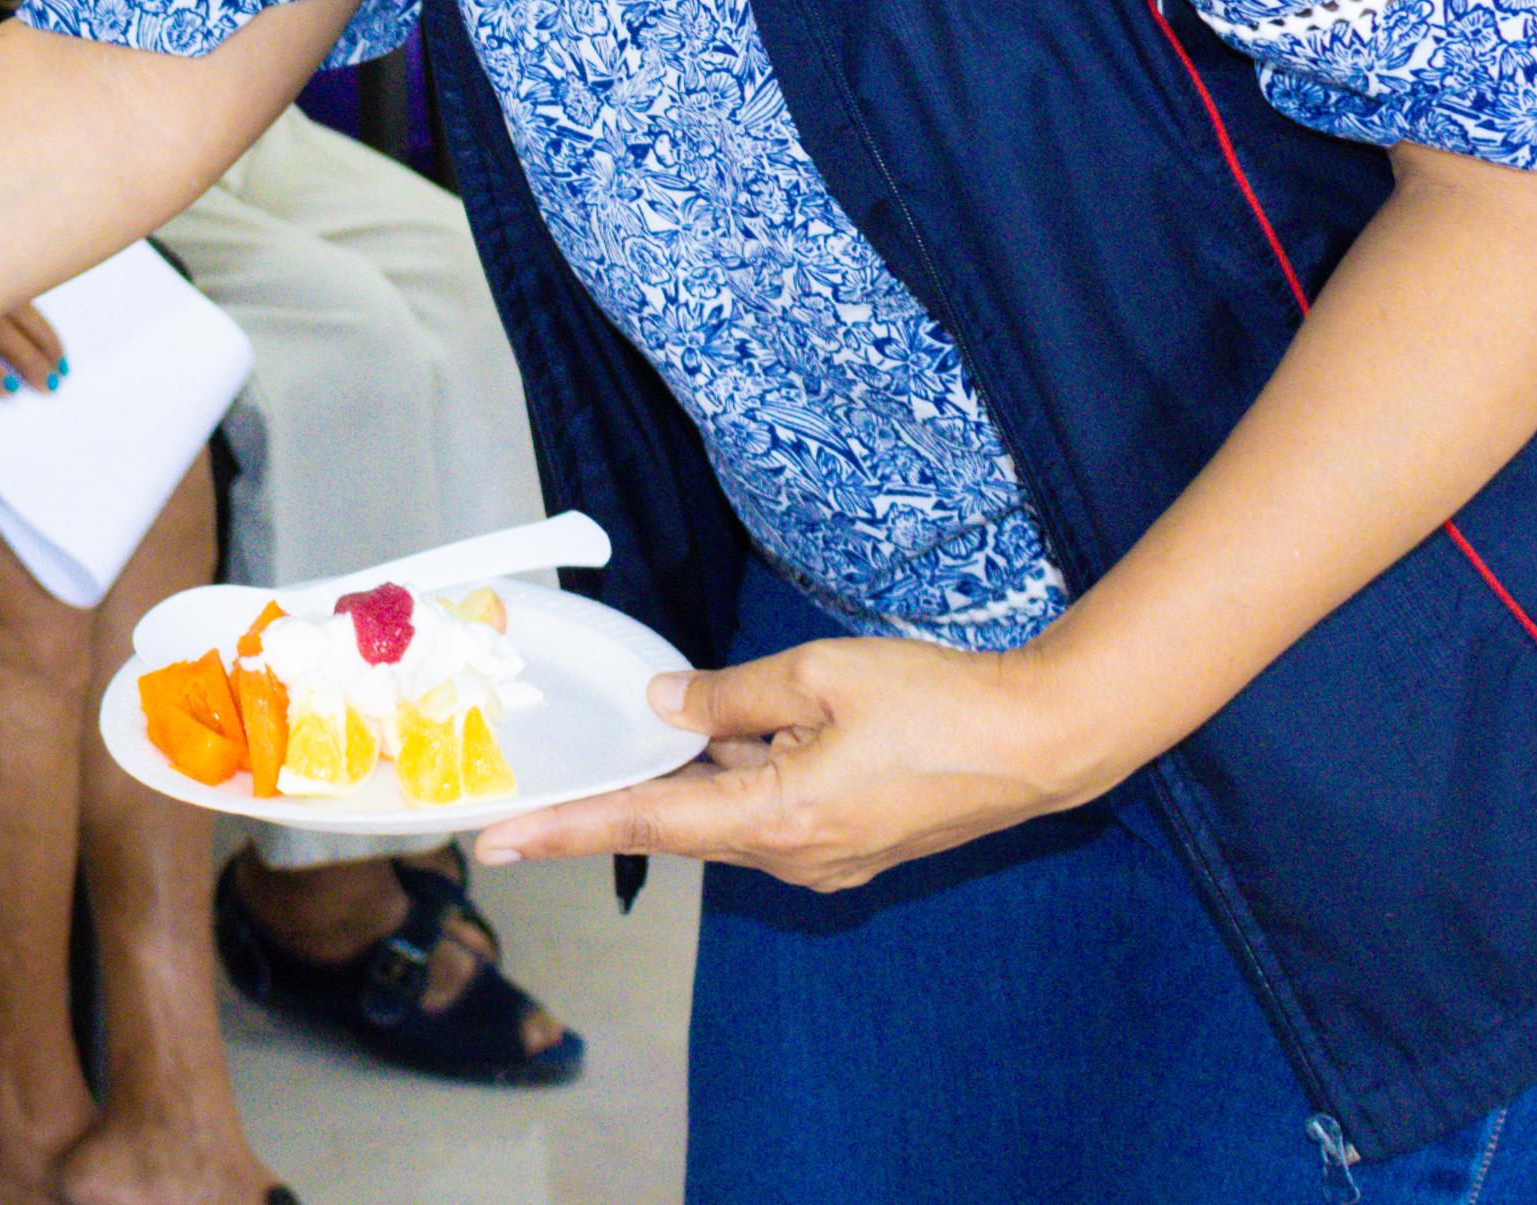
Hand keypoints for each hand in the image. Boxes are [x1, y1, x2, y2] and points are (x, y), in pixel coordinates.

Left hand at [470, 631, 1105, 892]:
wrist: (1041, 744)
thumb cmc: (938, 703)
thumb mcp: (818, 676)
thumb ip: (728, 694)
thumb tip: (660, 703)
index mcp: (774, 819)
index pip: (642, 824)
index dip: (563, 829)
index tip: (495, 842)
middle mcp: (790, 857)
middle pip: (679, 820)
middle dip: (627, 786)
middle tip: (554, 772)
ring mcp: (822, 860)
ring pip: (726, 809)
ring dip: (704, 768)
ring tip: (724, 714)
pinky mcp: (847, 846)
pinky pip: (769, 809)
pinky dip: (747, 771)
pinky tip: (760, 724)